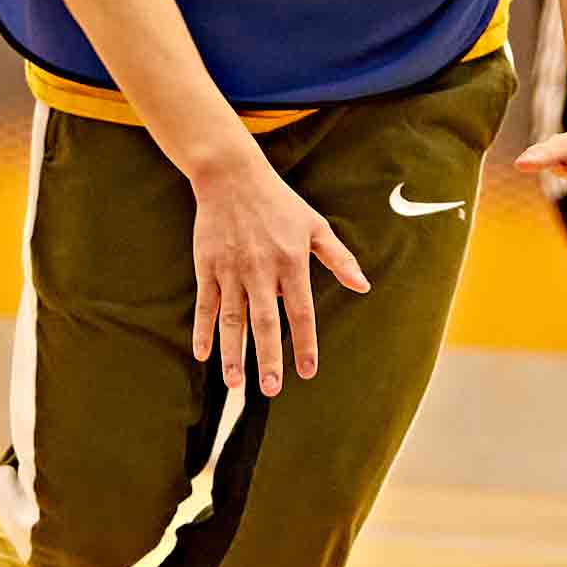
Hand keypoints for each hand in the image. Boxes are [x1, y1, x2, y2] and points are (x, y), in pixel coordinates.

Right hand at [186, 151, 370, 400]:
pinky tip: (203, 355)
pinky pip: (205, 305)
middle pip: (266, 322)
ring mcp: (231, 270)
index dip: (305, 343)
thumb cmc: (279, 203)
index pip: (301, 311)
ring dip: (233, 353)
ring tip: (235, 384)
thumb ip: (339, 258)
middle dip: (267, 358)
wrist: (231, 176)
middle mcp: (261, 269)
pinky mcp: (207, 267)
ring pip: (232, 319)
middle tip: (270, 390)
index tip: (307, 371)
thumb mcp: (314, 225)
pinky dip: (203, 330)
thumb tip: (363, 286)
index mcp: (291, 261)